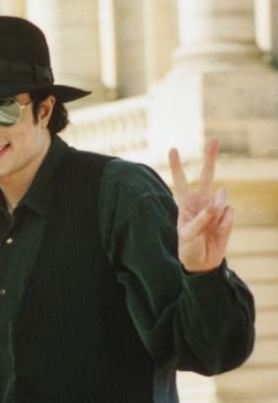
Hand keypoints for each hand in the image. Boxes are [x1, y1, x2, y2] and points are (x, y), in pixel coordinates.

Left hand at [168, 139, 233, 272]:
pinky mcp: (227, 216)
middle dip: (210, 158)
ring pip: (221, 196)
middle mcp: (201, 202)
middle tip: (214, 139)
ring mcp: (215, 208)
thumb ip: (200, 218)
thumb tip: (217, 203)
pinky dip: (224, 224)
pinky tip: (218, 232)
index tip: (172, 149)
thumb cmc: (189, 248)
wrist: (203, 263)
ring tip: (211, 225)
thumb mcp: (188, 235)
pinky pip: (229, 214)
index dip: (176, 166)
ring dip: (217, 208)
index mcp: (186, 204)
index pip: (180, 182)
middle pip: (207, 176)